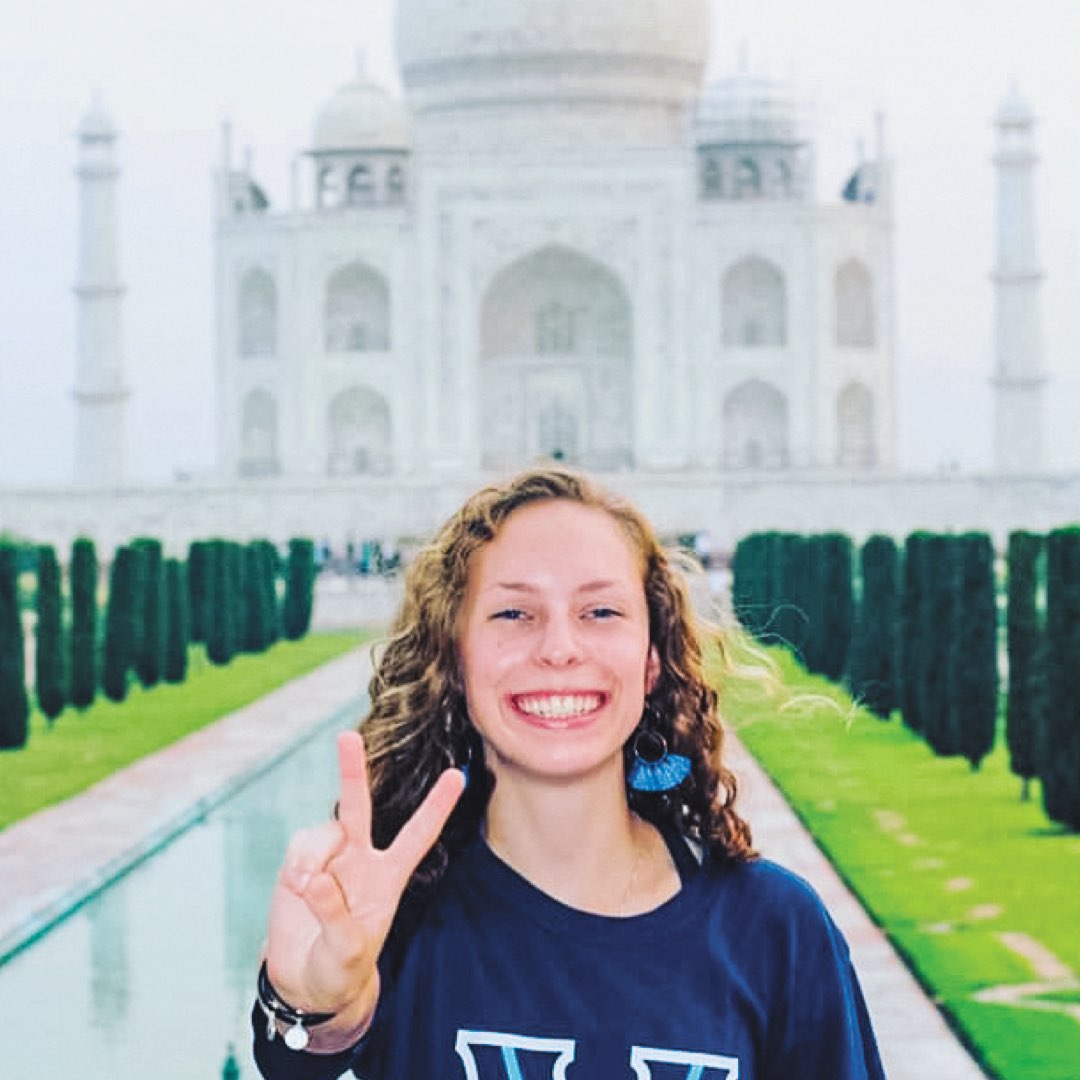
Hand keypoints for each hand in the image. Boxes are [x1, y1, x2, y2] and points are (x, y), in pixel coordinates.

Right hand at [264, 730, 464, 1022]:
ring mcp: (330, 858)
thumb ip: (335, 914)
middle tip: (346, 736)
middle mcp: (361, 858)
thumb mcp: (347, 952)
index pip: (419, 835)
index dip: (437, 806)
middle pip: (358, 807)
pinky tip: (296, 888)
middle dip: (352, 771)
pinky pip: (299, 847)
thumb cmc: (339, 968)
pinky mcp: (299, 863)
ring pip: (323, 832)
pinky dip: (298, 864)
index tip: (458, 775)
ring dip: (314, 857)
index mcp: (390, 877)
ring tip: (307, 888)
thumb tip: (316, 878)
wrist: (305, 981)